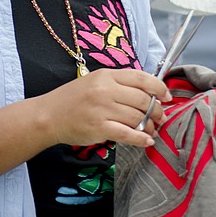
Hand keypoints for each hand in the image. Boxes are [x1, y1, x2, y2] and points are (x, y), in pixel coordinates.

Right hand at [35, 68, 171, 147]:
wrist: (49, 116)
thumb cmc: (73, 99)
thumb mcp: (94, 82)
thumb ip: (118, 84)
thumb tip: (148, 94)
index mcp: (106, 75)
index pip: (141, 78)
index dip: (159, 87)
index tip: (166, 96)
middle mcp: (105, 90)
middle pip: (142, 99)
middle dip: (157, 110)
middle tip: (161, 117)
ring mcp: (102, 109)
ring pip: (138, 118)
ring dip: (150, 126)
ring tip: (152, 130)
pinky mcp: (99, 128)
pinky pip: (128, 134)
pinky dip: (141, 139)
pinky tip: (147, 141)